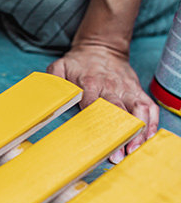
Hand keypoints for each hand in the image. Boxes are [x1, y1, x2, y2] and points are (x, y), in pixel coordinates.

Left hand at [47, 43, 158, 163]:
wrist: (101, 47)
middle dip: (119, 133)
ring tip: (134, 149)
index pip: (93, 104)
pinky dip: (151, 123)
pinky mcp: (137, 90)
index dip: (95, 122)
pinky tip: (147, 137)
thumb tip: (49, 98)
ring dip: (139, 130)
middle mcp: (111, 87)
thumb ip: (53, 81)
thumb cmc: (78, 62)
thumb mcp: (60, 66)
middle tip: (117, 155)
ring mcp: (126, 89)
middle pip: (118, 111)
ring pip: (139, 110)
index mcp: (91, 83)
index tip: (96, 140)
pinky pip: (150, 107)